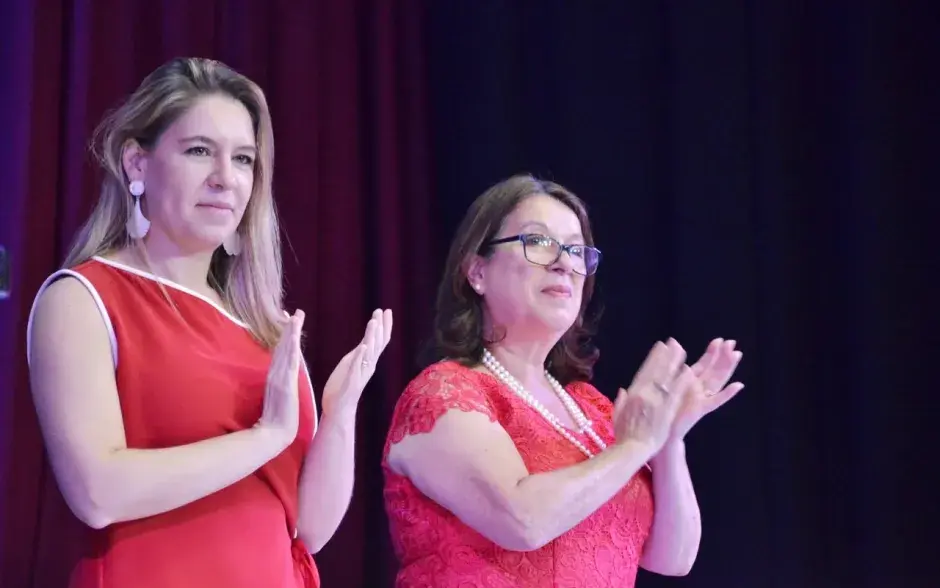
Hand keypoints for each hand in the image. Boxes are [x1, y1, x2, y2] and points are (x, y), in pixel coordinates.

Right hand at [257, 309, 305, 444]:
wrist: (273, 435)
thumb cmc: (277, 419)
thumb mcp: (279, 396)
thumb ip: (280, 384)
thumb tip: (283, 376)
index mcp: (276, 375)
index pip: (281, 351)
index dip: (286, 335)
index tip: (290, 320)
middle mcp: (276, 373)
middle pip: (282, 346)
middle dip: (289, 328)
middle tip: (295, 311)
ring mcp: (279, 378)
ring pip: (285, 351)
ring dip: (291, 333)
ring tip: (296, 317)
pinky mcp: (284, 384)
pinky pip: (288, 363)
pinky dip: (291, 350)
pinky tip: (294, 339)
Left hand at [321, 309, 392, 417]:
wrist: (338, 411)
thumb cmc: (343, 386)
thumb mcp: (351, 364)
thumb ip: (360, 353)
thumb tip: (367, 340)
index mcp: (367, 361)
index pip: (380, 341)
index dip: (384, 326)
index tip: (386, 310)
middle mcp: (367, 366)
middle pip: (378, 344)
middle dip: (381, 327)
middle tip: (382, 311)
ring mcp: (360, 375)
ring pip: (369, 354)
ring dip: (372, 337)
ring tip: (373, 323)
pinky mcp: (350, 383)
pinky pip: (357, 368)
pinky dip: (361, 357)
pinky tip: (363, 347)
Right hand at [612, 339, 696, 452]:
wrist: (631, 450)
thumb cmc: (623, 435)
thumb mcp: (617, 415)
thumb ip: (621, 401)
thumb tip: (623, 390)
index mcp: (632, 394)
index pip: (644, 371)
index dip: (653, 358)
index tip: (660, 347)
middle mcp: (644, 393)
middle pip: (656, 370)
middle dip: (666, 355)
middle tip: (673, 342)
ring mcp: (656, 401)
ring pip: (667, 377)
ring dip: (674, 363)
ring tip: (682, 351)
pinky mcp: (667, 410)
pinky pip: (676, 392)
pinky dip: (682, 381)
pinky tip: (688, 371)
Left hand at [668, 338, 743, 440]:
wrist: (663, 433)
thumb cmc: (665, 411)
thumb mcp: (668, 387)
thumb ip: (673, 372)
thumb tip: (676, 351)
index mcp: (690, 383)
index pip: (704, 364)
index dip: (712, 353)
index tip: (720, 339)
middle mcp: (699, 389)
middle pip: (714, 369)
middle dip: (723, 355)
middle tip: (732, 342)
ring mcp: (702, 398)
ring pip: (717, 380)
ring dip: (727, 368)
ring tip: (737, 355)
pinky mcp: (701, 409)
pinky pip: (716, 400)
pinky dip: (727, 394)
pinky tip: (738, 385)